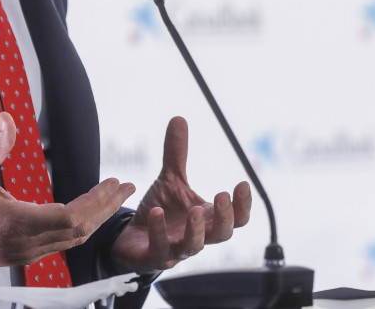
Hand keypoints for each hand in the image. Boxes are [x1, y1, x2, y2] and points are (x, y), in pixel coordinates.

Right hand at [0, 112, 135, 269]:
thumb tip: (8, 119)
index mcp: (19, 225)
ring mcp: (28, 252)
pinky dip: (82, 226)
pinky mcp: (25, 254)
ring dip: (98, 218)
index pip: (71, 217)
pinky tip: (89, 214)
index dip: (96, 201)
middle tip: (126, 187)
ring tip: (115, 198)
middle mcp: (29, 243)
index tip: (112, 183)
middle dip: (107, 208)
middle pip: (80, 230)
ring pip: (74, 239)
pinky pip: (63, 243)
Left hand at [112, 116, 251, 271]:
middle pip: (222, 234)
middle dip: (225, 217)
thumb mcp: (169, 180)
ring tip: (194, 210)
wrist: (131, 237)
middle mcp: (197, 235)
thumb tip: (178, 118)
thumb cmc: (160, 210)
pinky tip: (157, 212)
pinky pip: (160, 249)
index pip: (236, 217)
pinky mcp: (154, 257)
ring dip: (196, 229)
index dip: (242, 204)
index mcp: (207, 217)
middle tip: (221, 195)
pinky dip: (159, 231)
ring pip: (194, 246)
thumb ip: (176, 154)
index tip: (242, 183)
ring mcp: (177, 249)